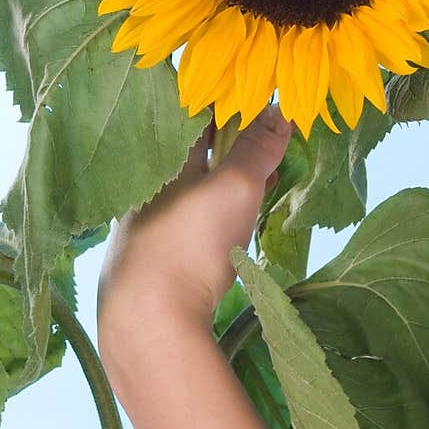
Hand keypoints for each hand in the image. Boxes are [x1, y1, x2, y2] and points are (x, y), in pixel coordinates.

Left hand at [96, 103, 293, 347]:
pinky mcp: (154, 255)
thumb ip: (257, 147)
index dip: (232, 107)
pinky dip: (219, 212)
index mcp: (161, 158)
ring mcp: (147, 221)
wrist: (150, 323)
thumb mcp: (236, 186)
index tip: (266, 106)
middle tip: (273, 142)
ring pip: (194, 188)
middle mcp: (147, 185)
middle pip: (195, 151)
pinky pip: (191, 219)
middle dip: (236, 145)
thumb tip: (281, 111)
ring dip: (230, 181)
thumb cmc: (190, 244)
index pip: (196, 114)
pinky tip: (237, 227)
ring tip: (266, 181)